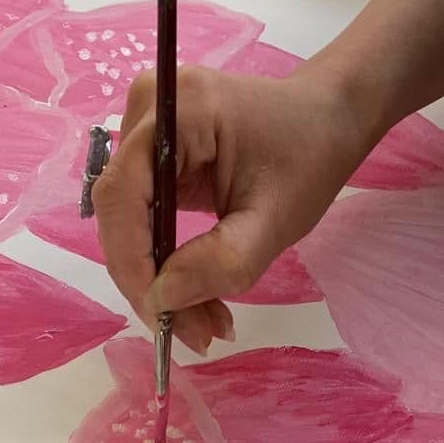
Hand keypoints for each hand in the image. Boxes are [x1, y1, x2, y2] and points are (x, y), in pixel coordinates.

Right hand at [92, 63, 374, 354]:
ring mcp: (142, 130)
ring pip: (127, 223)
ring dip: (157, 280)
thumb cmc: (309, 158)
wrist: (324, 122)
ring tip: (202, 323)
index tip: (160, 318)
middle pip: (120, 212)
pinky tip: (195, 295)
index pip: (123, 195)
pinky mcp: (148, 154)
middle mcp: (146, 110)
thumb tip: (162, 299)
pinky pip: (140, 218)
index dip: (132, 263)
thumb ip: (223, 261)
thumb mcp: (276, 219)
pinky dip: (164, 263)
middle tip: (190, 333)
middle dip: (148, 282)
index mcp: (178, 108)